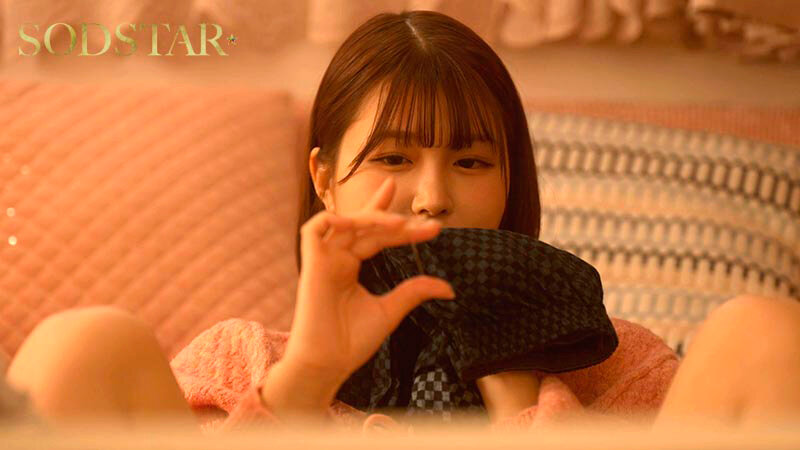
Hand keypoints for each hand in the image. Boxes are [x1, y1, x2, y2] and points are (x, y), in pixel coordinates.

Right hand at [283, 177, 455, 393]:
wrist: (328, 364)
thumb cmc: (352, 342)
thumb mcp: (391, 311)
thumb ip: (414, 292)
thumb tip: (449, 288)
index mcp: (350, 267)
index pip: (376, 236)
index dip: (402, 228)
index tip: (434, 229)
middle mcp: (336, 259)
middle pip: (363, 225)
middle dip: (391, 216)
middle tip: (423, 219)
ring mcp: (323, 260)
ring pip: (345, 223)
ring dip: (371, 217)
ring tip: (400, 223)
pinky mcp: (311, 264)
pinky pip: (313, 230)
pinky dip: (331, 219)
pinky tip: (356, 221)